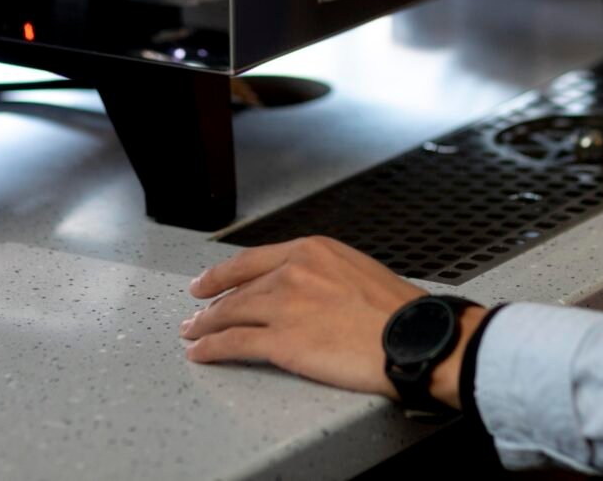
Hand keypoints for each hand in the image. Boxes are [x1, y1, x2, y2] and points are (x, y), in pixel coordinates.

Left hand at [181, 236, 487, 409]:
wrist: (411, 336)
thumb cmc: (396, 311)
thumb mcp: (356, 270)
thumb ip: (323, 273)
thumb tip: (307, 289)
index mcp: (311, 249)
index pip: (254, 259)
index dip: (224, 272)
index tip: (209, 280)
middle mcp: (292, 271)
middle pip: (238, 286)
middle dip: (211, 300)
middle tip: (195, 310)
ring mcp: (284, 305)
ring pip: (230, 313)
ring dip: (206, 325)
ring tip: (192, 334)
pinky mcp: (282, 340)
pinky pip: (234, 343)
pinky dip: (212, 348)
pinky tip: (201, 353)